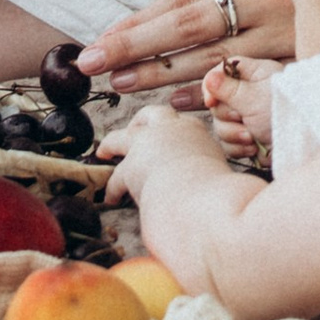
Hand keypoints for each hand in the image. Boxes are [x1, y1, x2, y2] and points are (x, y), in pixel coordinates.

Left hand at [80, 0, 292, 95]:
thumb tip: (157, 14)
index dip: (140, 21)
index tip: (100, 39)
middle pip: (192, 27)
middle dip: (138, 47)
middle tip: (95, 63)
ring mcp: (292, 32)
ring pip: (218, 60)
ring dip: (165, 75)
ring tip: (124, 84)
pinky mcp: (310, 60)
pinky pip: (254, 83)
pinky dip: (214, 93)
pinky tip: (180, 102)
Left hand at [102, 97, 221, 199]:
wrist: (207, 204)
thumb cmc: (215, 198)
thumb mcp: (215, 173)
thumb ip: (200, 170)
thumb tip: (193, 182)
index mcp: (195, 131)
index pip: (178, 123)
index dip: (168, 131)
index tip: (164, 141)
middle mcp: (171, 129)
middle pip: (150, 114)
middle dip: (138, 123)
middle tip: (132, 133)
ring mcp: (149, 143)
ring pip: (120, 138)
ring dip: (110, 145)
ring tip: (104, 153)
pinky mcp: (132, 165)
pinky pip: (116, 176)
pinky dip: (112, 187)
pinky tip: (112, 197)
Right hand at [200, 53, 280, 158]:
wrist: (305, 146)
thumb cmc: (285, 113)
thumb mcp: (255, 97)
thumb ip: (229, 89)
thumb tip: (209, 78)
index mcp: (254, 75)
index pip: (222, 72)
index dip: (212, 86)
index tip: (212, 101)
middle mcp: (250, 95)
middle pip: (218, 103)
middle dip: (229, 116)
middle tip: (244, 118)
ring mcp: (249, 118)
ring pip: (221, 125)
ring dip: (234, 134)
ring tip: (252, 136)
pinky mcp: (250, 139)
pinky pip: (229, 143)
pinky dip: (239, 148)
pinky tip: (254, 147)